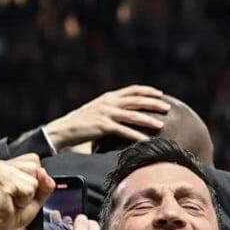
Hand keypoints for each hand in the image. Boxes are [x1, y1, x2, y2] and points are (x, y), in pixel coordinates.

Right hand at [0, 155, 54, 229]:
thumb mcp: (36, 197)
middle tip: (17, 197)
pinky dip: (24, 200)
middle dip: (32, 186)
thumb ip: (45, 184)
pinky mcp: (2, 180)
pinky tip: (11, 202)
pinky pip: (28, 189)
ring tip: (14, 200)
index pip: (35, 160)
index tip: (22, 191)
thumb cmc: (11, 212)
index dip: (35, 179)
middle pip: (36, 167)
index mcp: (9, 164)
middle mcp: (3, 164)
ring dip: (28, 195)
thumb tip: (44, 173)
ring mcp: (1, 170)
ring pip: (33, 179)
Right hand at [43, 85, 170, 149]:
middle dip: (153, 103)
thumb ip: (110, 110)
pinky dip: (136, 135)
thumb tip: (123, 116)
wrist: (63, 129)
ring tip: (161, 124)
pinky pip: (123, 130)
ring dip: (148, 119)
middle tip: (167, 107)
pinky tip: (145, 140)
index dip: (147, 91)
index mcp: (108, 97)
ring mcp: (106, 113)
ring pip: (132, 115)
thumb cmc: (80, 124)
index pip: (132, 90)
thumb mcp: (96, 111)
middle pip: (136, 100)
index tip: (159, 93)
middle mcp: (108, 102)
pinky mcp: (102, 126)